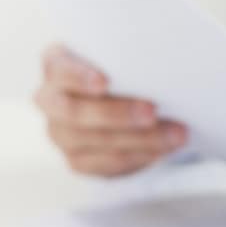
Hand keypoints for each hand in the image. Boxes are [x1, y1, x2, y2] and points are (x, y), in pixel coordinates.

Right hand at [35, 45, 187, 175]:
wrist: (120, 112)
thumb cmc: (121, 77)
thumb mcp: (119, 63)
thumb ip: (126, 63)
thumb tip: (158, 64)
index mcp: (56, 65)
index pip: (61, 70)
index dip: (80, 77)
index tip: (104, 81)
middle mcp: (50, 100)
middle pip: (78, 112)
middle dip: (118, 114)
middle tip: (152, 112)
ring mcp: (61, 134)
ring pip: (100, 141)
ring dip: (143, 139)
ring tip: (175, 134)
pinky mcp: (78, 161)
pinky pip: (110, 163)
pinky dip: (140, 156)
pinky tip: (162, 150)